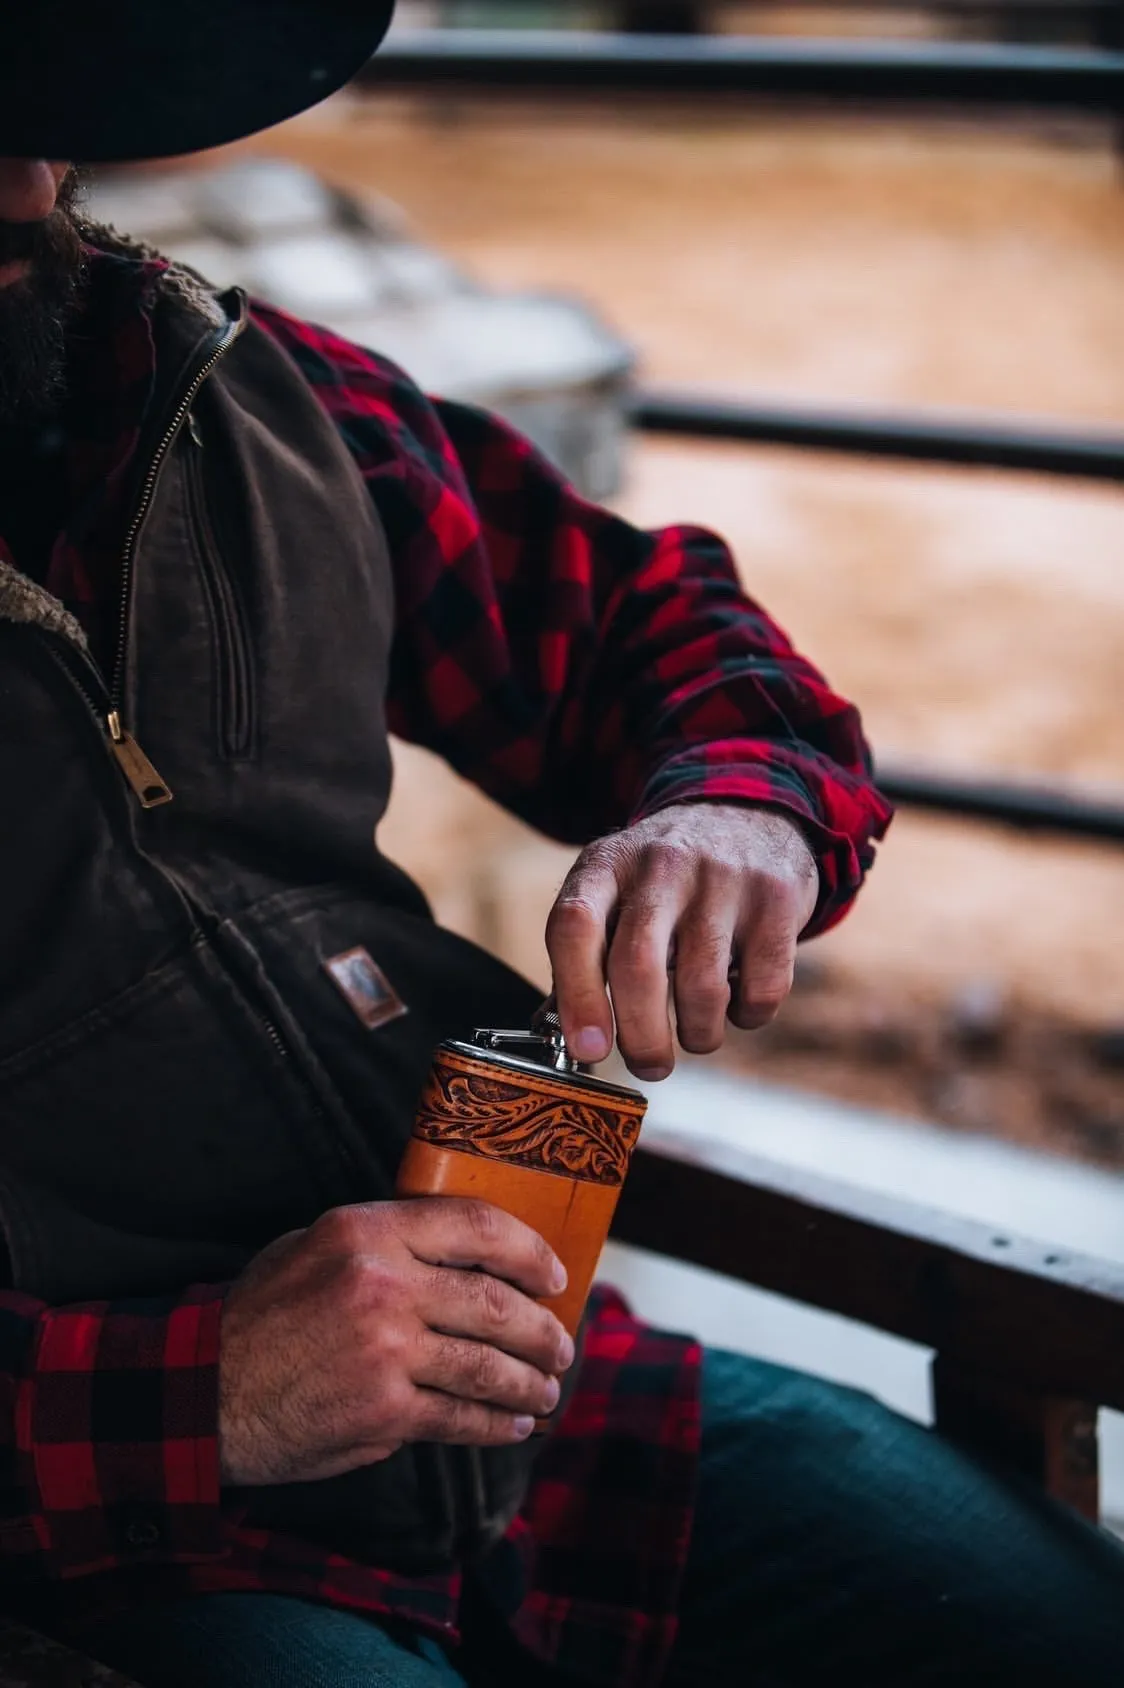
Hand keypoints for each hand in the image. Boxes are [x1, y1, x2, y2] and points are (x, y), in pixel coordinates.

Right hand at [218, 1198, 572, 1486]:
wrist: (204, 1391)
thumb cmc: (260, 1314)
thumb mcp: (314, 1246)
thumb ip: (386, 1243)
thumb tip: (467, 1257)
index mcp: (368, 1232)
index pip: (476, 1226)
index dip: (529, 1251)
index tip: (555, 1274)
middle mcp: (384, 1285)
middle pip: (496, 1303)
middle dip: (544, 1330)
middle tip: (562, 1344)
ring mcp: (387, 1351)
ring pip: (487, 1365)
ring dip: (529, 1383)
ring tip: (546, 1390)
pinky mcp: (384, 1412)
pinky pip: (460, 1417)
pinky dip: (495, 1425)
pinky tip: (511, 1425)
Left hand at [546, 804, 817, 1079]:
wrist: (748, 812)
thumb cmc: (665, 880)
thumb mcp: (614, 889)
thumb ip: (590, 954)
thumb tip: (581, 1042)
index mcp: (606, 865)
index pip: (575, 927)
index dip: (578, 996)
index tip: (588, 1049)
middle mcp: (661, 864)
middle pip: (638, 966)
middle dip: (642, 1037)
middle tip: (649, 1064)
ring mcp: (722, 877)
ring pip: (702, 988)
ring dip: (698, 1033)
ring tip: (696, 1031)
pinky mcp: (777, 898)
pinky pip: (762, 989)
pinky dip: (748, 1016)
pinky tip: (739, 1000)